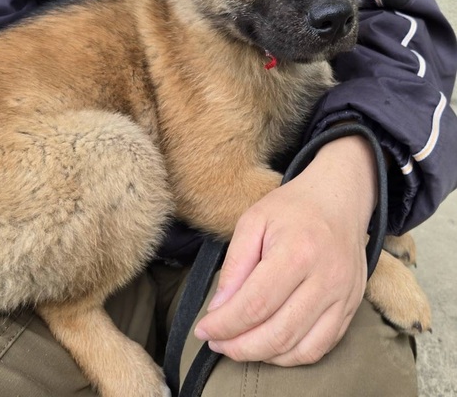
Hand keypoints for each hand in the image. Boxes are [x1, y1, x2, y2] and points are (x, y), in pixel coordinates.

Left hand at [194, 135, 377, 365]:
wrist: (339, 200)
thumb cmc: (292, 208)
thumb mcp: (253, 222)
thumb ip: (235, 265)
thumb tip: (219, 307)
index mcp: (296, 253)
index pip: (255, 305)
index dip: (226, 324)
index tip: (203, 330)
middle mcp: (325, 280)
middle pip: (278, 333)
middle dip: (239, 346)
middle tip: (216, 343)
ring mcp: (343, 298)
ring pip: (300, 349)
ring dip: (262, 356)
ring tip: (237, 346)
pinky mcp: (351, 308)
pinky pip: (321, 348)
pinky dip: (290, 356)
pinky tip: (268, 347)